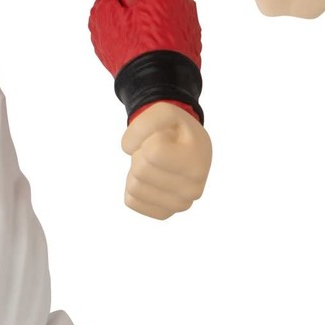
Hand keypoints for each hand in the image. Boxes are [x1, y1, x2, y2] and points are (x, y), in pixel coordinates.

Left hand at [121, 102, 211, 219]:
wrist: (189, 149)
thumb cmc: (175, 130)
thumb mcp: (164, 111)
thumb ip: (142, 122)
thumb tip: (127, 149)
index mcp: (196, 162)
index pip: (152, 153)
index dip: (148, 140)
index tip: (161, 139)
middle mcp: (193, 189)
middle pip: (140, 171)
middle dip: (140, 155)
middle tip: (155, 152)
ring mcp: (180, 205)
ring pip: (133, 188)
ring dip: (136, 170)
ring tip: (154, 165)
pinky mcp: (164, 213)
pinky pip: (131, 201)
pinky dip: (132, 185)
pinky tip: (150, 179)